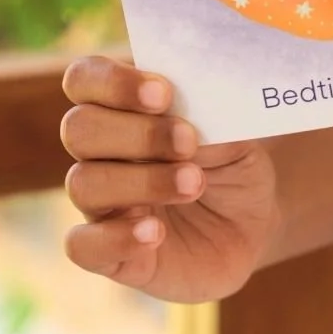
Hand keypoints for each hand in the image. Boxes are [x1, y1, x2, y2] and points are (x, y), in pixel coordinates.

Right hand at [61, 57, 280, 302]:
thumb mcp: (235, 134)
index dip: (113, 82)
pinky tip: (156, 232)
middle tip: (189, 141)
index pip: (85, 79)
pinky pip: (81, 246)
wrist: (254, 226)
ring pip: (83, 182)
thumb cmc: (235, 166)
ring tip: (194, 184)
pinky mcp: (108, 254)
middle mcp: (102, 153)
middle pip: (78, 128)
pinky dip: (116, 237)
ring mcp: (102, 204)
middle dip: (137, 132)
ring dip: (142, 180)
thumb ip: (210, 115)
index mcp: (125, 108)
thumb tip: (196, 102)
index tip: (164, 93)